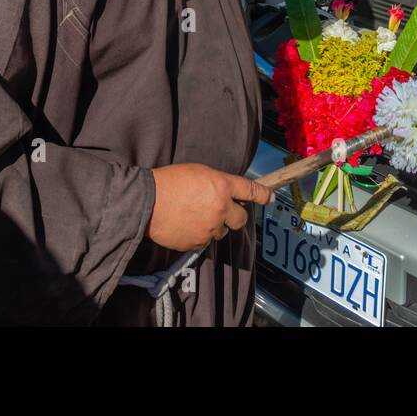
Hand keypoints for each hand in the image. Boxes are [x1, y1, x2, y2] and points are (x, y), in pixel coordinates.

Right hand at [147, 163, 273, 251]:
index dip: (263, 195)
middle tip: (221, 211)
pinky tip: (184, 224)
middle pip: (241, 219)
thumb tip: (227, 194)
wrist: (146, 202)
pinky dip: (198, 234)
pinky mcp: (197, 243)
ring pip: (221, 231)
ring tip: (193, 215)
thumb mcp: (199, 172)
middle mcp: (221, 209)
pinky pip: (204, 240)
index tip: (270, 198)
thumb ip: (217, 184)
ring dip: (214, 225)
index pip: (250, 191)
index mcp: (222, 186)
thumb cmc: (169, 181)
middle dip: (234, 216)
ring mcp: (210, 228)